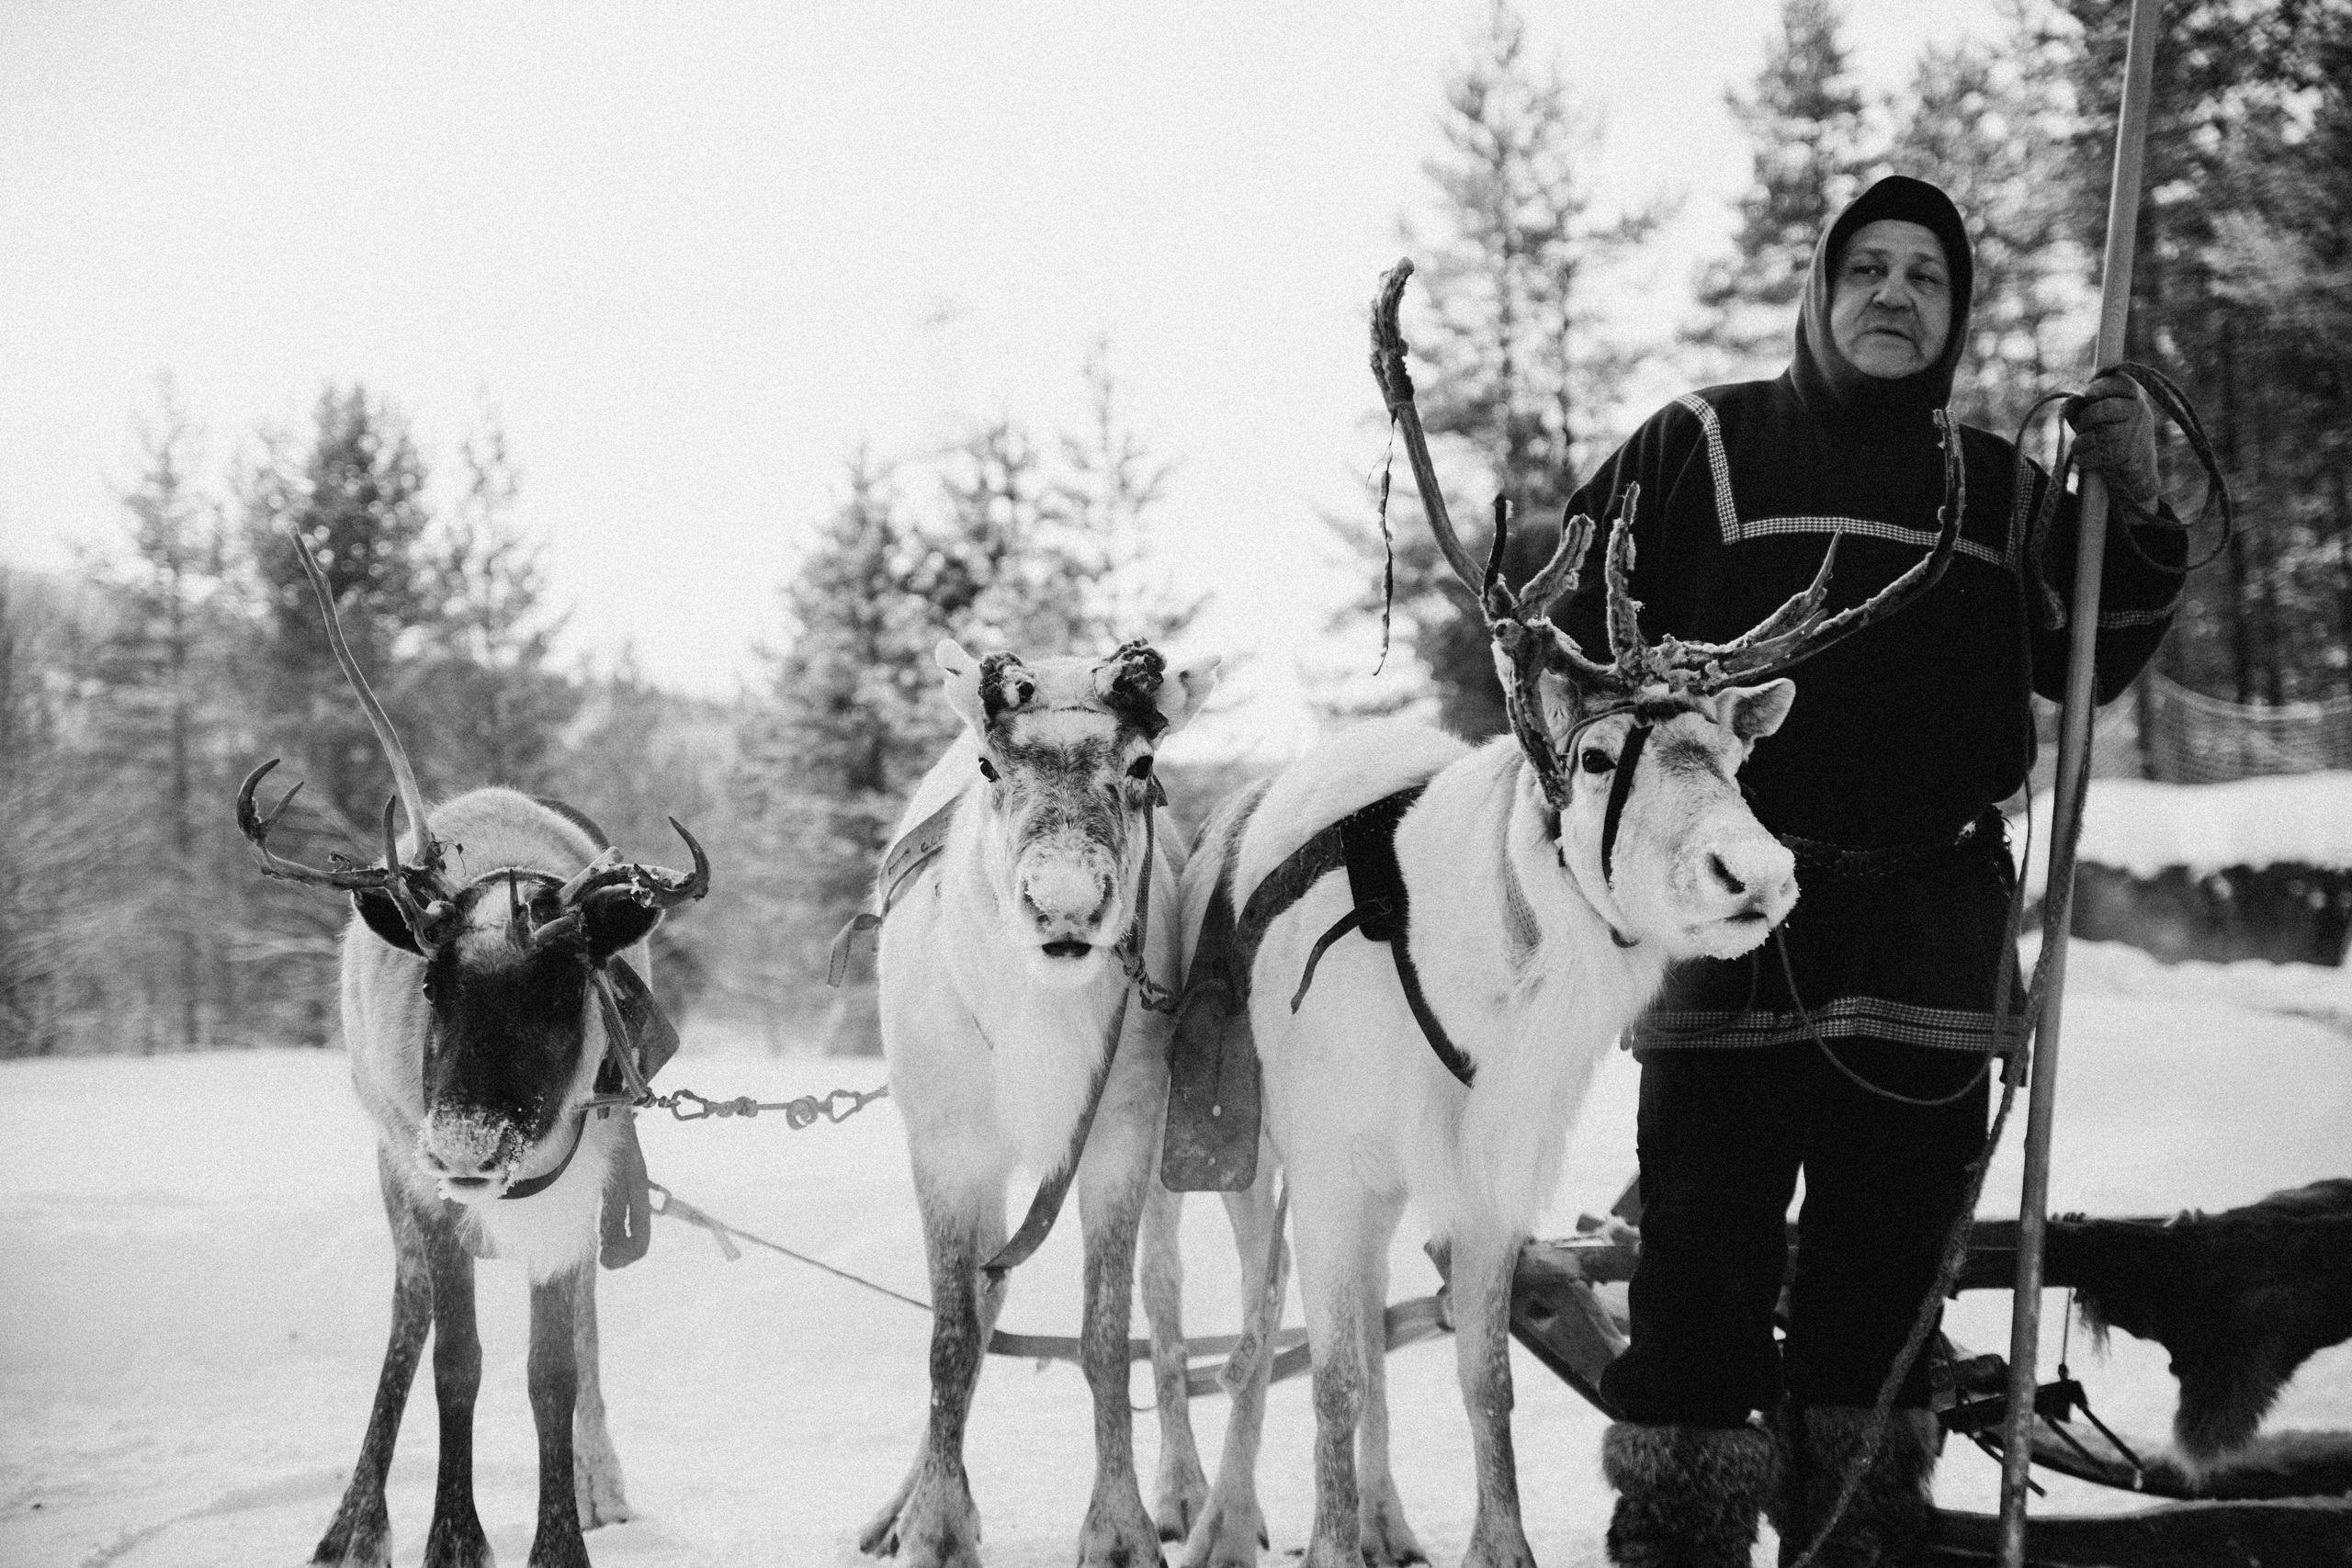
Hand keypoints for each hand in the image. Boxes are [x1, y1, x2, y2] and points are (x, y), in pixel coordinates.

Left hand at [2062, 374, 2159, 510]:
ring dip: (2082, 441)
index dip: (2102, 386)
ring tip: (2078, 444)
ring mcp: (2133, 434)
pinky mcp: (2125, 455)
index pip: (2122, 383)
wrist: (2137, 462)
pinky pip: (2098, 455)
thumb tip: (2074, 400)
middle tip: (2080, 425)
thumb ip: (2094, 399)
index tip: (2086, 393)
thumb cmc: (2114, 429)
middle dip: (2086, 417)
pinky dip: (2083, 457)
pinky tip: (2082, 457)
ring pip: (2101, 434)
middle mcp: (2138, 412)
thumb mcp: (2112, 407)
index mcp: (2133, 396)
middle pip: (2105, 409)